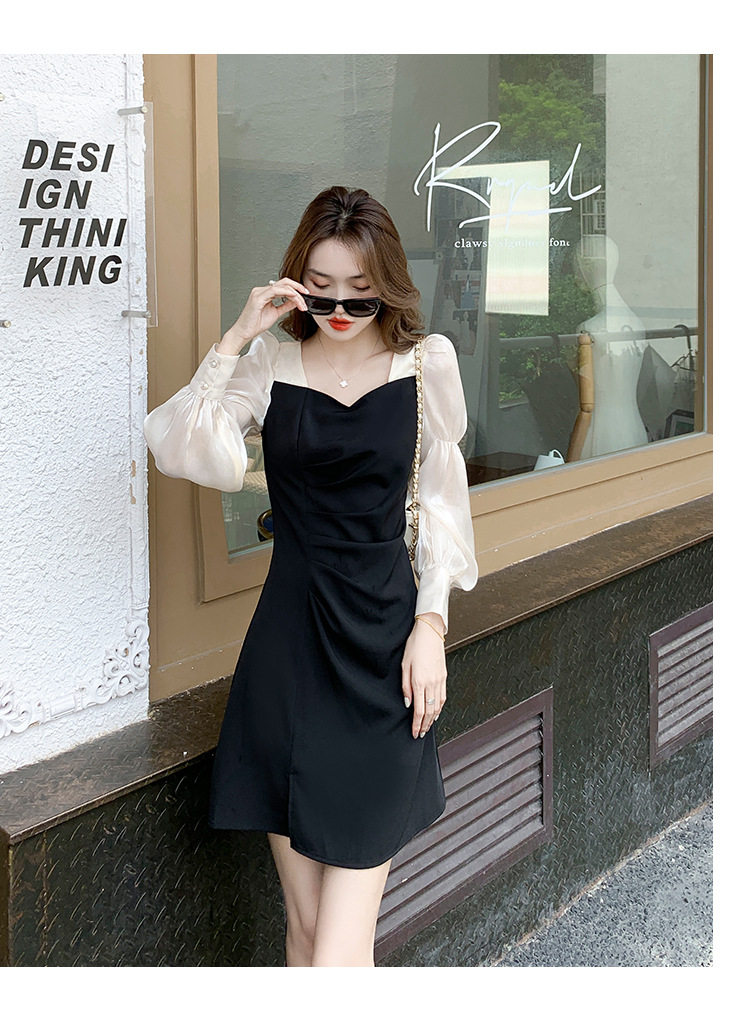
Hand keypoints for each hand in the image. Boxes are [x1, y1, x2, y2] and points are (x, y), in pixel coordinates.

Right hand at [217, 277, 309, 353]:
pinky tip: (294, 298)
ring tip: (302, 303)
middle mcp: (262, 290)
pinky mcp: (258, 297)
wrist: (244, 332)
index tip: (305, 295)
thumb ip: (285, 306)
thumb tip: (295, 301)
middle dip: (297, 287)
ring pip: (282, 286)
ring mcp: (259, 292)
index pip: (283, 286)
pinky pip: (275, 291)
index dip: (296, 289)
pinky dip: (287, 293)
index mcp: (265, 293)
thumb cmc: (255, 324)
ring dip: (295, 294)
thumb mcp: (275, 313)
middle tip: (307, 293)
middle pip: (284, 282)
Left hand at [401, 613, 446, 738]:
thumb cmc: (415, 645)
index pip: (419, 710)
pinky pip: (443, 697)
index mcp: (419, 681)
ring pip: (438, 706)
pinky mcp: (444, 676)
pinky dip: (440, 708)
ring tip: (427, 727)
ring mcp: (440, 680)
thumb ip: (405, 686)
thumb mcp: (404, 665)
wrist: (430, 632)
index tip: (414, 732)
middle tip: (420, 734)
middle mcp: (431, 683)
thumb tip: (408, 703)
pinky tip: (436, 713)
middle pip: (429, 711)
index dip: (417, 724)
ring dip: (433, 719)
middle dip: (425, 725)